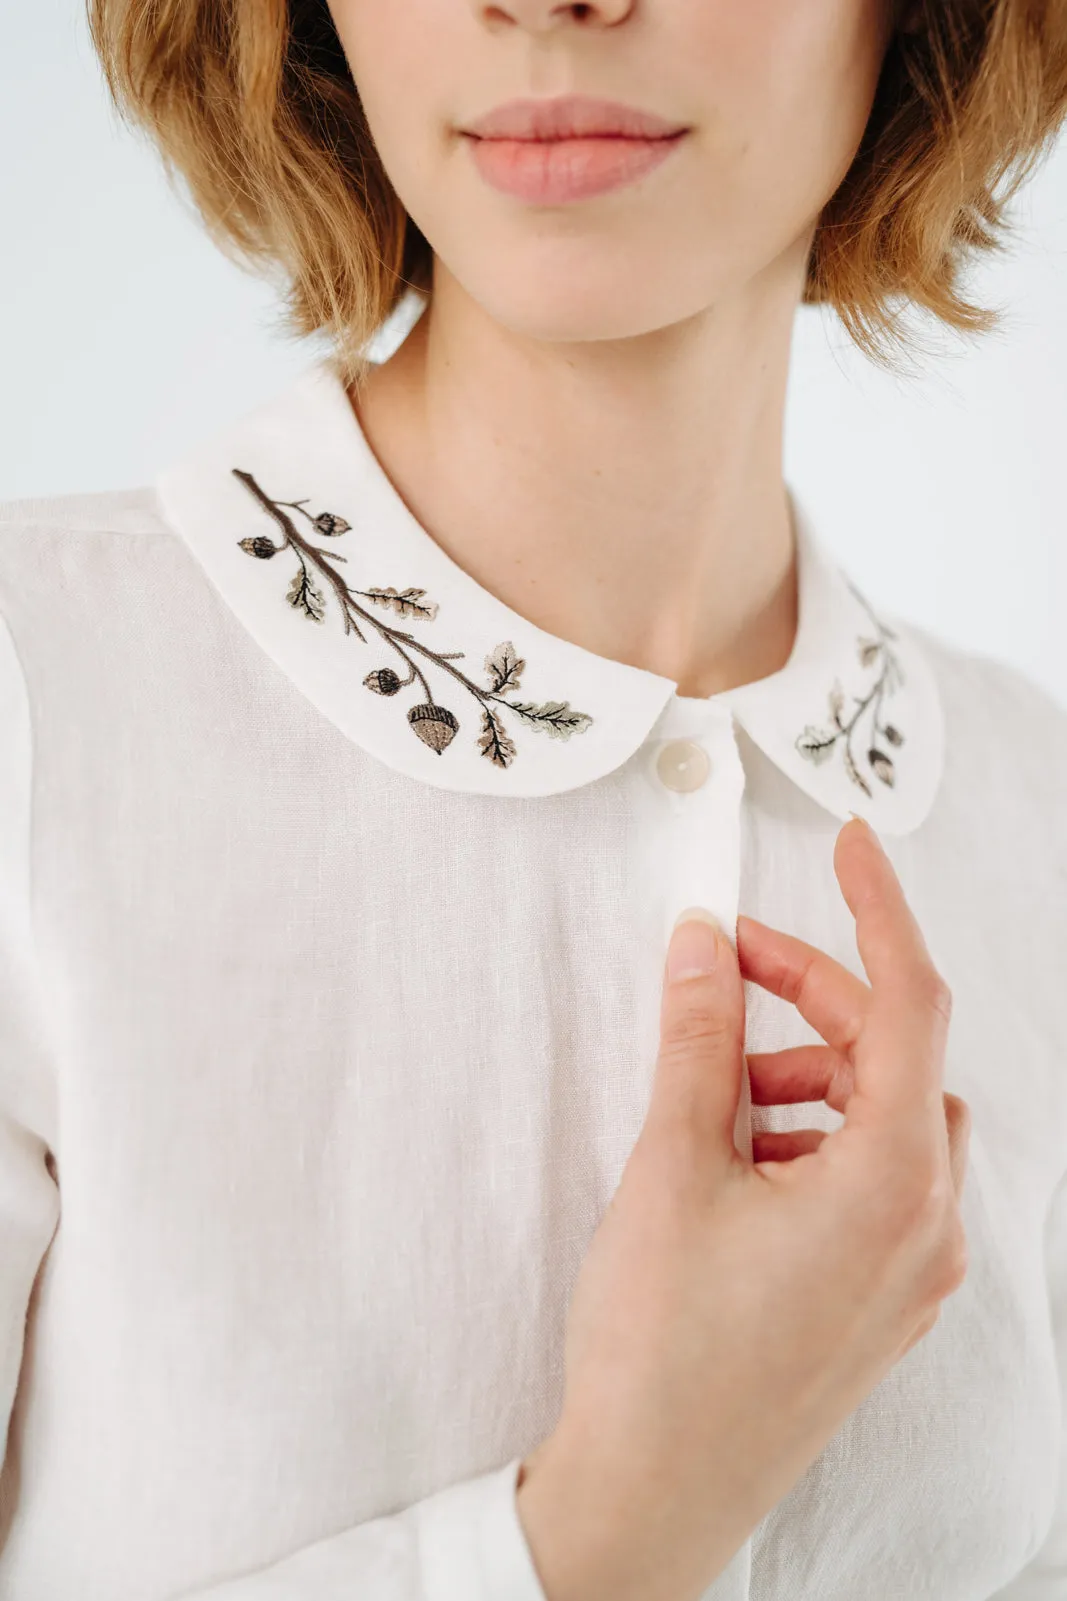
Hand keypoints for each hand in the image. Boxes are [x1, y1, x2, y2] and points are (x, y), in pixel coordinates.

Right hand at [516, 816, 969, 1600]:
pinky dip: (819, 1138)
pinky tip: (741, 1156)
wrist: (651, 1491)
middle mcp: (924, 1229)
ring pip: (889, 1121)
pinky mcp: (879, 1302)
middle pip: (895, 1058)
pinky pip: (876, 1182)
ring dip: (812, 1075)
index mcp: (889, 1184)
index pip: (910, 1002)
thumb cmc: (661, 1347)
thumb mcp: (672, 1164)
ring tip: (718, 1089)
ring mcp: (909, 1274)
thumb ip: (698, 1037)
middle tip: (727, 967)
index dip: (878, 910)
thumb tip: (706, 944)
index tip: (854, 846)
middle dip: (814, 1000)